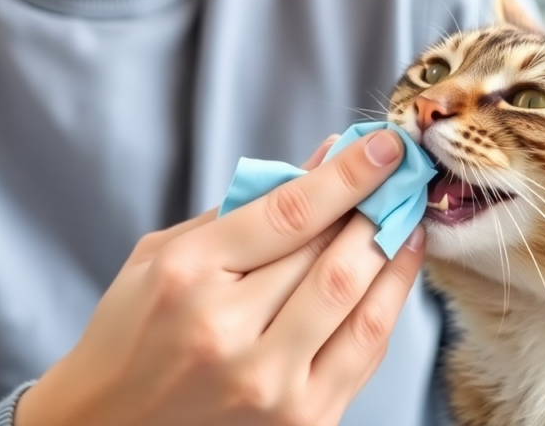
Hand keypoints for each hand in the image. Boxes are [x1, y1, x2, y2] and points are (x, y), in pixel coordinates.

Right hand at [14, 130, 425, 425]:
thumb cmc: (133, 333)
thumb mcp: (163, 254)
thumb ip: (242, 210)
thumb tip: (320, 162)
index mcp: (187, 276)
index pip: (289, 213)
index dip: (347, 176)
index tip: (384, 146)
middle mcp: (226, 331)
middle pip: (329, 256)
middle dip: (378, 207)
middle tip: (406, 176)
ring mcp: (266, 383)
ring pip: (356, 302)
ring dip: (393, 252)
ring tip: (410, 216)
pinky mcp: (300, 420)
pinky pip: (364, 351)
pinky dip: (388, 303)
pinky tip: (398, 269)